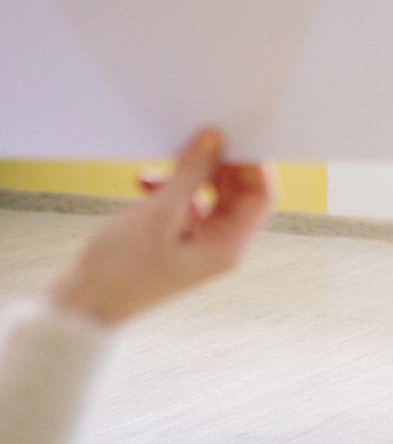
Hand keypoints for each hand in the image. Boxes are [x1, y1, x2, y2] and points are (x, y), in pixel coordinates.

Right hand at [51, 130, 273, 324]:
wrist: (83, 306)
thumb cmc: (121, 269)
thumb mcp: (159, 213)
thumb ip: (190, 174)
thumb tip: (214, 139)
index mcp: (228, 247)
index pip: (260, 197)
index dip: (253, 165)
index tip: (235, 137)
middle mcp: (220, 245)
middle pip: (237, 193)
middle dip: (218, 165)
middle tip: (197, 140)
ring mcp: (198, 242)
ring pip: (209, 195)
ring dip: (189, 175)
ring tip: (165, 162)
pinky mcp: (175, 238)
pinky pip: (184, 203)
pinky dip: (169, 188)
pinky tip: (145, 181)